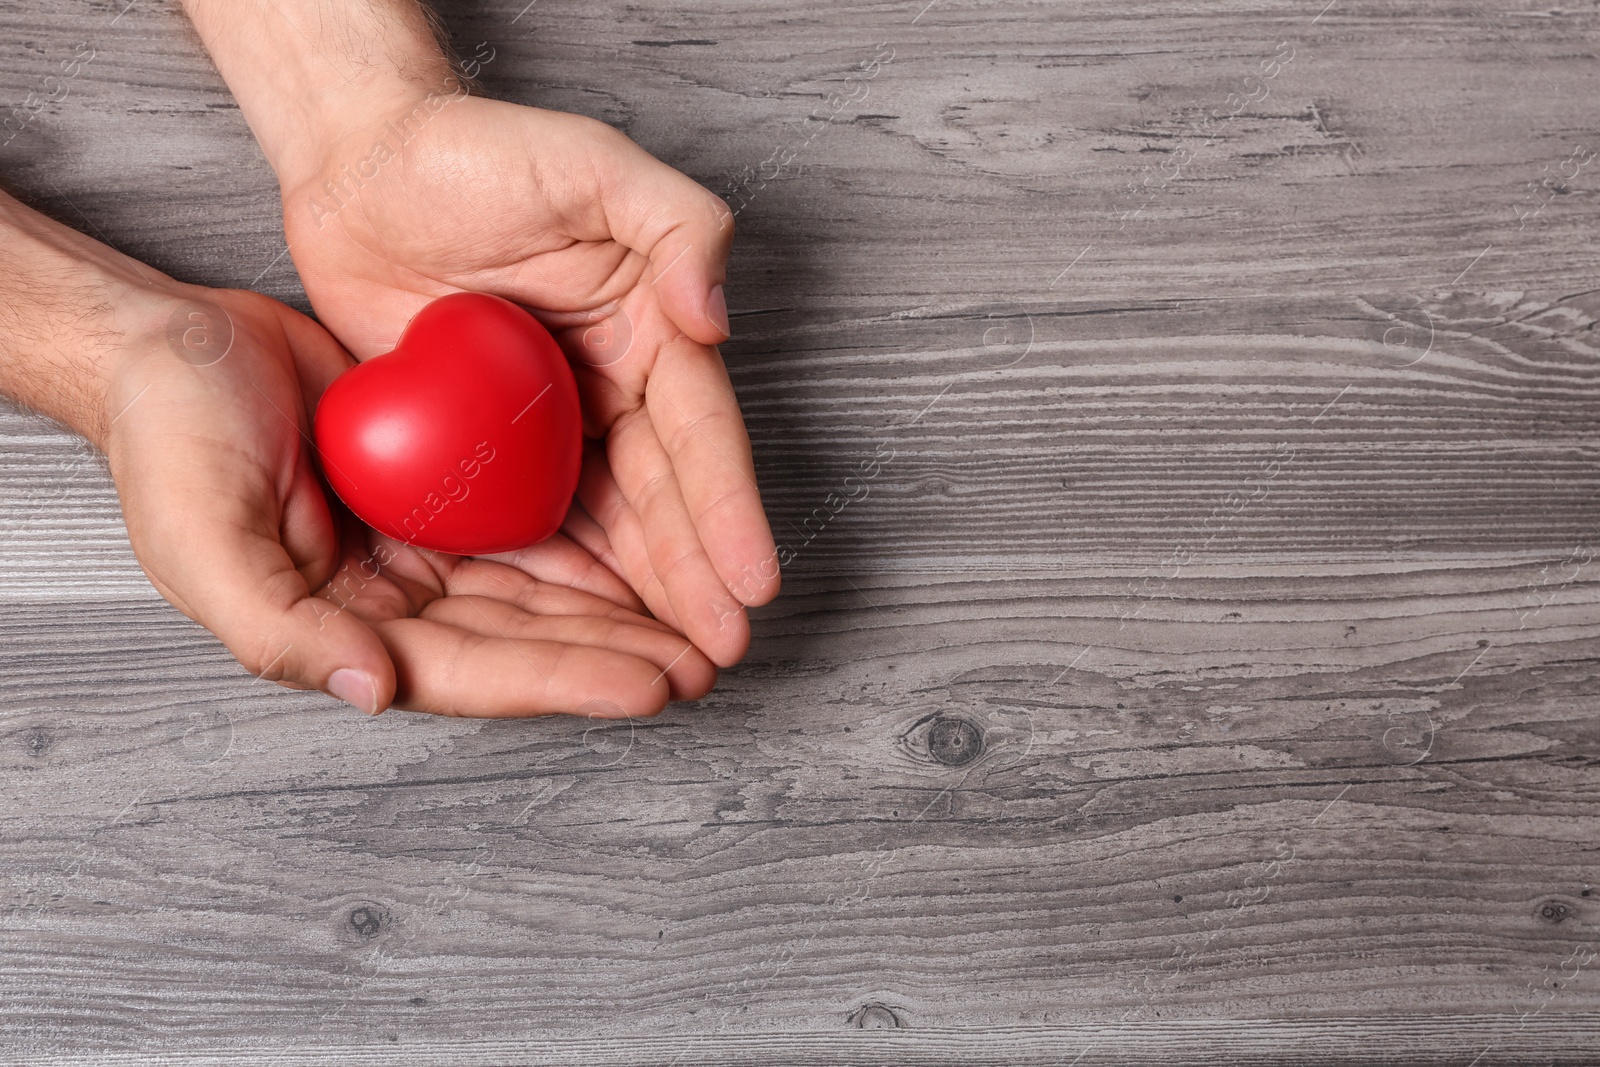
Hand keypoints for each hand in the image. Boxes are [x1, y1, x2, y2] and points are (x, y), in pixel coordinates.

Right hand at [106, 284, 715, 716]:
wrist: (166, 345)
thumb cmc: (167, 442)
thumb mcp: (204, 541)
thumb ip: (284, 631)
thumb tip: (375, 690)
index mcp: (344, 629)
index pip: (473, 669)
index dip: (563, 680)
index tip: (649, 684)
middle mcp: (393, 599)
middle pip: (525, 640)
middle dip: (614, 657)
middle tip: (704, 665)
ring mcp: (420, 544)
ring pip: (539, 590)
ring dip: (618, 612)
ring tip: (696, 626)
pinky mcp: (440, 486)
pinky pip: (527, 524)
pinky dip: (588, 544)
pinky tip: (646, 554)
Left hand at [277, 94, 779, 667]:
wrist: (364, 169)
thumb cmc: (478, 152)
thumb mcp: (592, 161)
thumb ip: (675, 223)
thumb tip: (715, 318)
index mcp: (655, 330)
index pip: (700, 433)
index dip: (729, 511)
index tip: (753, 583)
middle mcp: (616, 389)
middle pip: (665, 500)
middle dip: (697, 580)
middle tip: (720, 654)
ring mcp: (553, 429)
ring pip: (610, 529)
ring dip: (643, 601)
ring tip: (671, 670)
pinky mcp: (489, 453)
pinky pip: (532, 526)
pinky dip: (565, 584)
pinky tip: (586, 636)